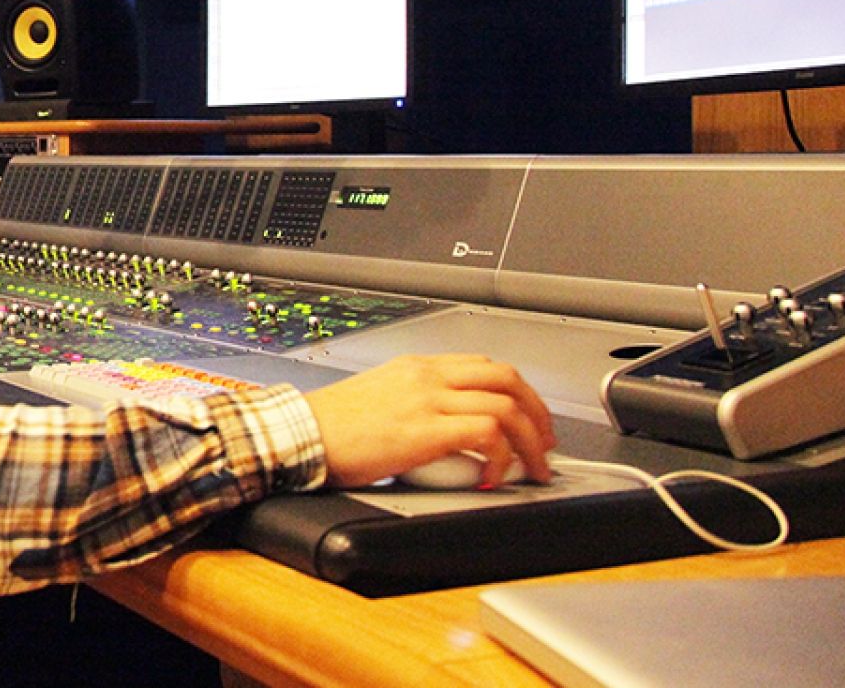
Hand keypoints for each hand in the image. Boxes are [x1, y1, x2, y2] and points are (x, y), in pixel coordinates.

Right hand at [303, 354, 555, 488]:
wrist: (300, 434)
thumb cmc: (330, 428)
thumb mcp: (379, 400)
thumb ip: (415, 406)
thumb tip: (445, 433)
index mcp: (416, 367)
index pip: (484, 366)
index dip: (519, 393)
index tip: (529, 421)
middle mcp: (426, 376)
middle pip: (507, 378)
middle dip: (539, 413)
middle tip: (544, 445)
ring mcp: (427, 399)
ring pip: (507, 406)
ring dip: (531, 442)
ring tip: (533, 469)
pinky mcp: (425, 428)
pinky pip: (487, 435)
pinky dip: (502, 459)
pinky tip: (493, 478)